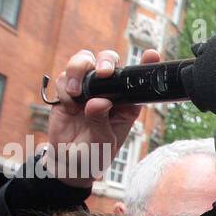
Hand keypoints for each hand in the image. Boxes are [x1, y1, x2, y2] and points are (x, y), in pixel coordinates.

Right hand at [43, 46, 160, 186]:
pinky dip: (65, 89)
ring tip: (76, 94)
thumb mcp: (102, 142)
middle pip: (108, 60)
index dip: (146, 64)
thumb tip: (98, 102)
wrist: (69, 161)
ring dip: (78, 71)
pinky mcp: (68, 91)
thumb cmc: (94, 153)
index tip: (152, 54)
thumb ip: (100, 122)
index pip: (137, 80)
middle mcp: (108, 91)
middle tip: (103, 73)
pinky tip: (69, 107)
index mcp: (126, 102)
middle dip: (105, 61)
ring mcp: (88, 88)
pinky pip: (64, 77)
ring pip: (84, 61)